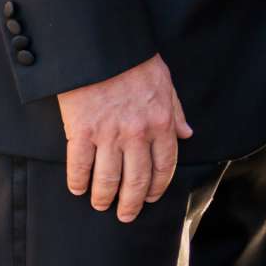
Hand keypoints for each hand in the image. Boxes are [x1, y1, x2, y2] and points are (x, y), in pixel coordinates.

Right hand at [57, 55, 192, 221]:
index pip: (165, 165)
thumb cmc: (135, 63)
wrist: (102, 49)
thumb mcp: (166, 84)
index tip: (152, 198)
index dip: (159, 187)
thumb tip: (187, 134)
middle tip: (126, 215)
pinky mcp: (81, 132)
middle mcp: (137, 134)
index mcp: (161, 123)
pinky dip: (78, 182)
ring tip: (102, 205)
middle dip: (132, 203)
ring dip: (105, 197)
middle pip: (137, 180)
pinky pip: (80, 166)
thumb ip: (176, 112)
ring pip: (108, 179)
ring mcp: (108, 135)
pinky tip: (78, 189)